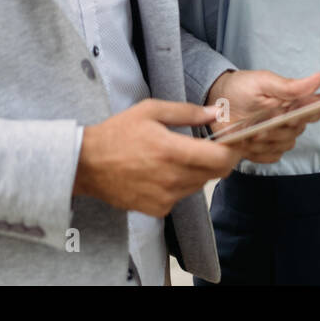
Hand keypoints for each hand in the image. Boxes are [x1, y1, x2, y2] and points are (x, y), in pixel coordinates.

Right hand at [73, 99, 242, 216]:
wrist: (87, 164)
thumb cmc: (118, 133)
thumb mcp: (151, 111)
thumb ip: (186, 112)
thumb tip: (214, 112)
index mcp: (173, 151)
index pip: (221, 159)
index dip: (233, 150)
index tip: (231, 141)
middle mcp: (173, 178)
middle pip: (215, 174)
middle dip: (217, 159)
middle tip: (208, 146)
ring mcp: (166, 197)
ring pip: (199, 185)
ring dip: (198, 171)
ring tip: (178, 157)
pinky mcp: (158, 209)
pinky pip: (182, 196)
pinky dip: (180, 184)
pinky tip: (163, 172)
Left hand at [205, 69, 319, 163]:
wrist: (218, 103)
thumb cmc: (242, 88)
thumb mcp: (263, 82)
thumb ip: (290, 86)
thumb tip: (319, 78)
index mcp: (294, 103)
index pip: (314, 112)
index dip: (308, 114)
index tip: (291, 114)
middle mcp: (291, 122)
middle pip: (297, 131)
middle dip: (278, 128)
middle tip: (261, 125)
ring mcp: (279, 137)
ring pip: (284, 145)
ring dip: (267, 140)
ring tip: (249, 133)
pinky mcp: (267, 150)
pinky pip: (271, 156)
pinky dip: (259, 152)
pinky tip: (247, 143)